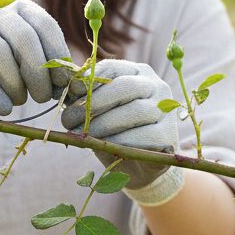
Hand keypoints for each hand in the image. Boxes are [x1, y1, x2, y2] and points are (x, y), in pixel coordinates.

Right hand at [0, 0, 71, 115]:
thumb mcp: (18, 49)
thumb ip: (45, 60)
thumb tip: (78, 88)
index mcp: (16, 4)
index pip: (45, 25)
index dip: (59, 56)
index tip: (65, 83)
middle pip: (24, 38)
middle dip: (38, 73)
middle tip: (43, 97)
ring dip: (16, 84)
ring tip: (20, 101)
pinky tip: (4, 109)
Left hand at [60, 58, 185, 206]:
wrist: (135, 166)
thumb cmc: (112, 132)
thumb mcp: (96, 112)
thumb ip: (84, 97)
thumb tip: (64, 85)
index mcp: (138, 73)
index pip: (113, 68)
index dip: (89, 79)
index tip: (71, 93)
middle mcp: (157, 86)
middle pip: (125, 87)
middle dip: (93, 103)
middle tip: (69, 120)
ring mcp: (167, 110)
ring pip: (136, 111)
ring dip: (103, 124)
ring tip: (82, 135)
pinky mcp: (170, 135)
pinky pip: (145, 136)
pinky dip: (121, 142)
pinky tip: (105, 147)